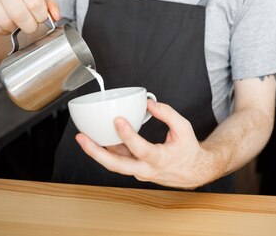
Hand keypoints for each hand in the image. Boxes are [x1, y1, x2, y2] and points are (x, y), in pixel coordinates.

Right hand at [0, 0, 59, 33]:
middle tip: (29, 25)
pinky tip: (4, 22)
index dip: (41, 17)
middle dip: (29, 26)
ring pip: (6, 23)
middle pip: (20, 15)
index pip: (35, 4)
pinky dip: (2, 30)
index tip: (40, 19)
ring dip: (14, 28)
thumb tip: (56, 17)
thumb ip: (50, 5)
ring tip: (15, 22)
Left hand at [75, 99, 214, 188]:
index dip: (128, 135)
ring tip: (82, 137)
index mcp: (161, 159)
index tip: (118, 120)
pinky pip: (119, 161)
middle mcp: (147, 169)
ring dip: (97, 152)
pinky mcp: (135, 170)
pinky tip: (98, 138)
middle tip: (82, 138)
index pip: (141, 149)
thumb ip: (167, 114)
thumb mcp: (184, 128)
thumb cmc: (188, 150)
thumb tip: (148, 103)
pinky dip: (108, 150)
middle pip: (117, 165)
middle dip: (96, 152)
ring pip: (114, 165)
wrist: (193, 172)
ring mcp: (139, 172)